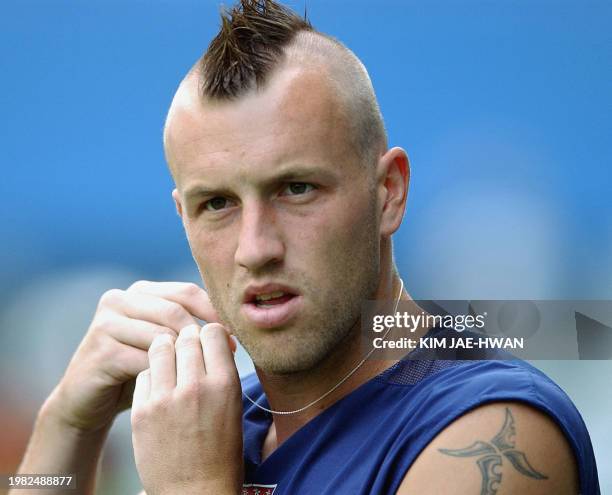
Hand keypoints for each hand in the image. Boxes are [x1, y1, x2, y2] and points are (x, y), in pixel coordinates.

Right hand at [47, 281, 219, 432]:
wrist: (88, 402)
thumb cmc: (136, 371)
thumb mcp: (164, 344)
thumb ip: (188, 328)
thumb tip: (229, 331)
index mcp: (141, 291)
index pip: (187, 292)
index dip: (214, 312)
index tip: (233, 335)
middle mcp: (120, 299)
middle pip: (176, 310)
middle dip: (202, 335)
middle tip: (221, 357)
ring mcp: (106, 323)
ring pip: (162, 335)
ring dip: (185, 357)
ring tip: (199, 374)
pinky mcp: (99, 349)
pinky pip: (144, 359)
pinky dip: (164, 374)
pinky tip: (174, 387)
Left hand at [131, 323, 242, 494]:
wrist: (194, 492)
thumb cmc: (221, 450)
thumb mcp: (233, 405)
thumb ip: (221, 370)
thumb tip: (208, 339)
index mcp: (225, 384)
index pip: (213, 331)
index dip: (211, 334)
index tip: (209, 343)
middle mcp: (195, 386)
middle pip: (186, 335)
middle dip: (189, 340)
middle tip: (189, 352)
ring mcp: (165, 399)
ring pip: (161, 347)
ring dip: (167, 350)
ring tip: (172, 363)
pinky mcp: (142, 411)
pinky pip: (145, 373)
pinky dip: (153, 375)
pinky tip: (160, 388)